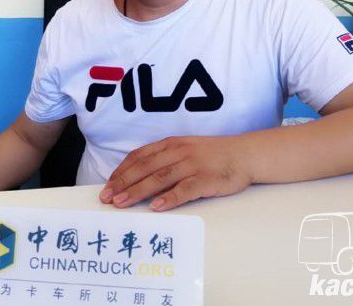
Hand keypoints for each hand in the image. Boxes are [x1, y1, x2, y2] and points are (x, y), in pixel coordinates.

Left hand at [98, 135, 253, 210]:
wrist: (245, 154)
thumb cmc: (214, 154)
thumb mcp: (186, 149)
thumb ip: (165, 158)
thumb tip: (139, 176)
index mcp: (171, 143)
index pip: (139, 156)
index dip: (121, 171)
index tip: (107, 185)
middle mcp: (179, 152)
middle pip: (145, 167)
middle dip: (123, 182)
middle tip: (107, 197)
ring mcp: (192, 165)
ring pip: (159, 178)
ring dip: (138, 191)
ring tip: (122, 203)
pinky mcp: (205, 179)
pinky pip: (184, 189)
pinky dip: (168, 198)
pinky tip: (155, 207)